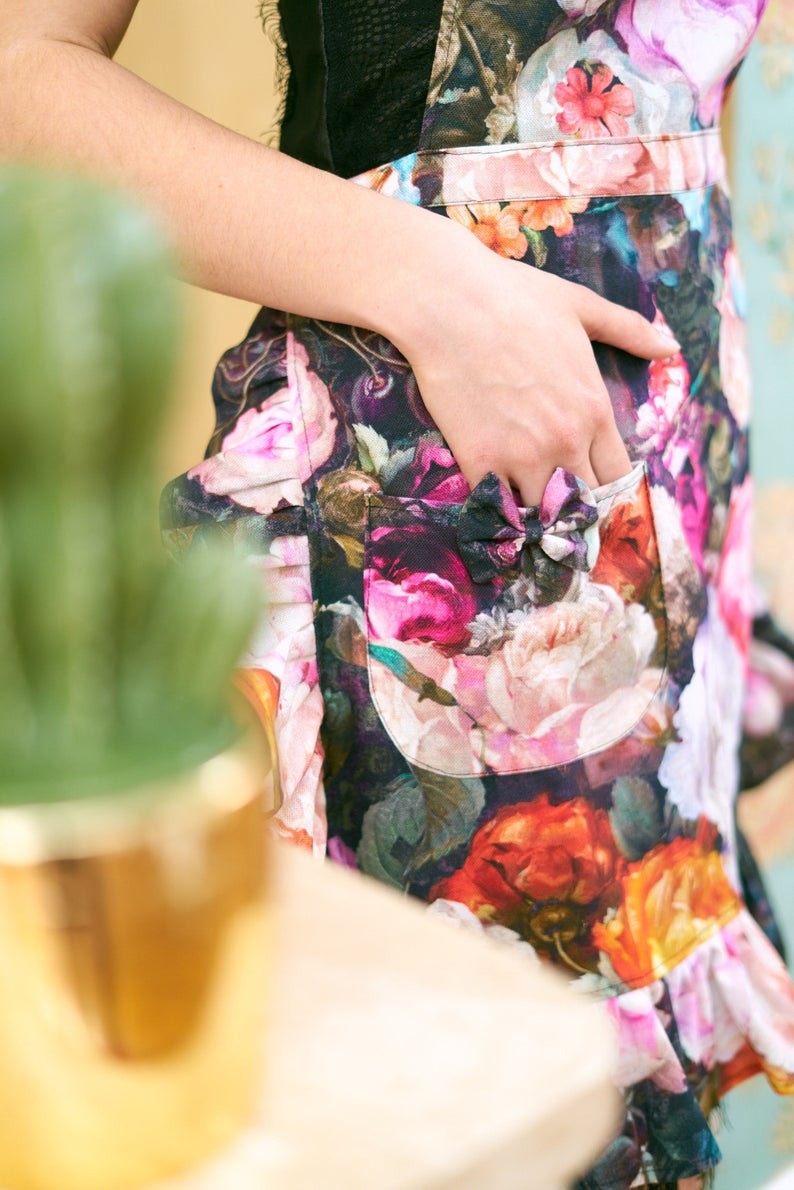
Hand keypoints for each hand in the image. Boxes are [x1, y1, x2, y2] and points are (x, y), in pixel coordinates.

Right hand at [401, 230, 678, 506]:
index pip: (618, 477)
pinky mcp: (480, 461)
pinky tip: (493, 496)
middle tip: (558, 505)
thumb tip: (671, 346)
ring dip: (536, 512)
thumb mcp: (582, 306)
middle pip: (584, 502)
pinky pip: (497, 505)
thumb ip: (630, 331)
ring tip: (526, 504)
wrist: (449, 302)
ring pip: (542, 513)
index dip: (607, 489)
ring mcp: (522, 456)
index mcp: (595, 410)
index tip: (591, 487)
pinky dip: (497, 506)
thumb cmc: (515, 297)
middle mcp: (565, 441)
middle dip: (574, 505)